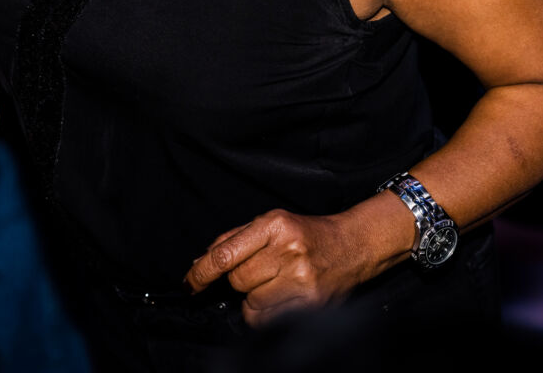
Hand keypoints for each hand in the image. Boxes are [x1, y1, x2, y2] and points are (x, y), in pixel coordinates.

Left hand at [185, 209, 365, 326]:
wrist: (352, 245)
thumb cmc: (306, 234)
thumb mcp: (271, 223)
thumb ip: (234, 239)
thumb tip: (199, 262)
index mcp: (274, 225)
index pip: (225, 254)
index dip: (201, 272)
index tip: (189, 284)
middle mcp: (288, 250)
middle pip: (237, 280)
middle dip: (239, 280)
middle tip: (259, 271)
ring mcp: (301, 279)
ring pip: (251, 303)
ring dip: (255, 298)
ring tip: (276, 283)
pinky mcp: (311, 303)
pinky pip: (268, 320)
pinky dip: (266, 314)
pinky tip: (281, 298)